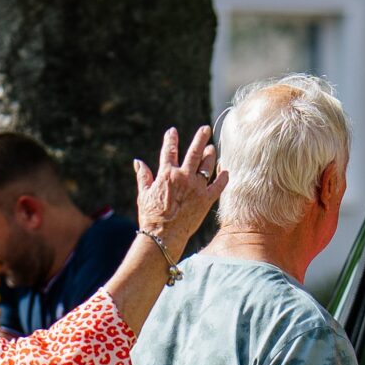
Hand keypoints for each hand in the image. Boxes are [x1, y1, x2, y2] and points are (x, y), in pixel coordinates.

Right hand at [132, 125, 226, 258]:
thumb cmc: (151, 216)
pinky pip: (218, 185)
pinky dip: (223, 177)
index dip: (171, 139)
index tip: (173, 131)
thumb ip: (143, 176)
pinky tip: (226, 171)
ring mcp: (197, 188)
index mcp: (167, 174)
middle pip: (194, 152)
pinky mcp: (206, 200)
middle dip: (200, 138)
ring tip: (212, 149)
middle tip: (205, 129)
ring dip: (210, 156)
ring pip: (207, 166)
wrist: (163, 235)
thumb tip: (138, 162)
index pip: (170, 151)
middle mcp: (183, 177)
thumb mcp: (144, 193)